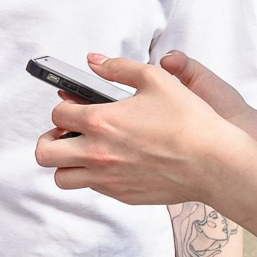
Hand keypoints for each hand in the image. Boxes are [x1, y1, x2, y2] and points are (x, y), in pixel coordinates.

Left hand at [34, 54, 252, 206]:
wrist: (213, 162)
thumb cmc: (188, 120)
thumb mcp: (156, 79)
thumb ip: (119, 67)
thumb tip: (94, 61)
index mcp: (100, 121)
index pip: (57, 115)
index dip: (63, 107)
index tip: (74, 106)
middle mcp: (97, 153)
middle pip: (44, 153)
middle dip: (50, 139)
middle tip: (67, 133)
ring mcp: (107, 179)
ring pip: (61, 179)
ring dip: (66, 163)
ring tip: (84, 152)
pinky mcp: (121, 195)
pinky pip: (92, 189)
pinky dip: (94, 176)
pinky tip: (114, 163)